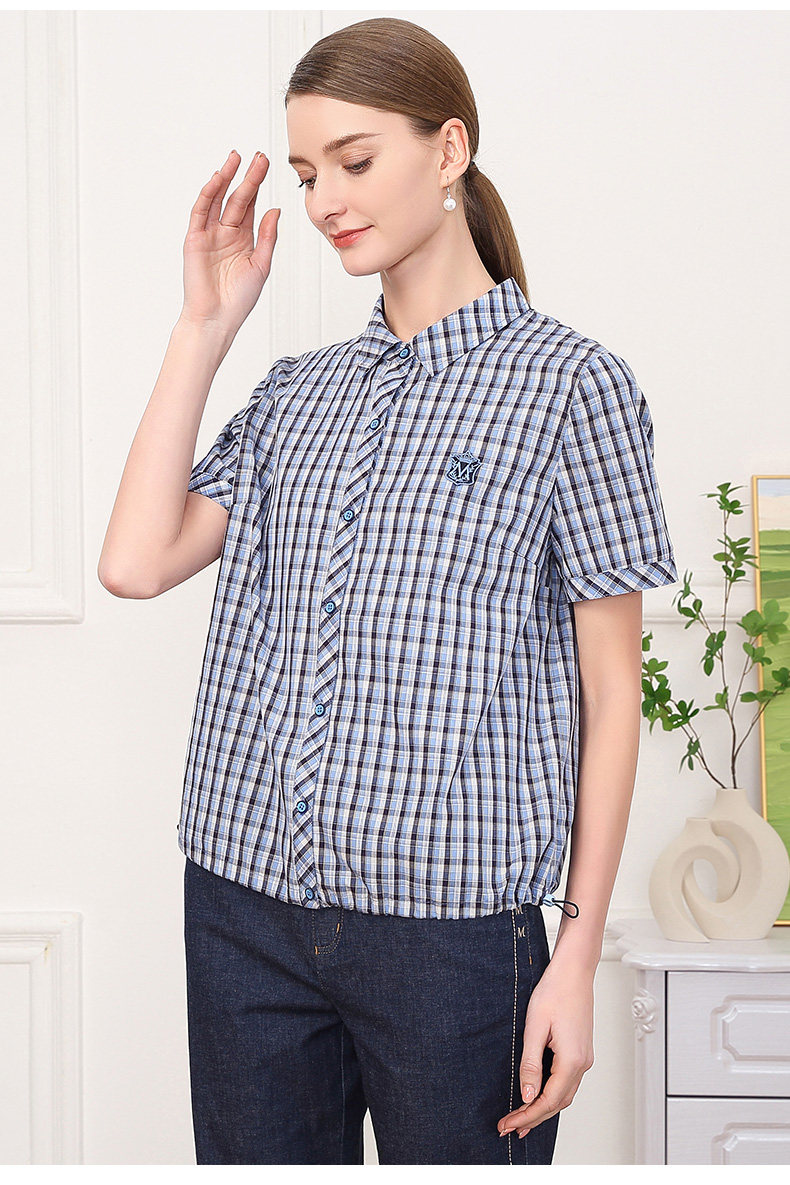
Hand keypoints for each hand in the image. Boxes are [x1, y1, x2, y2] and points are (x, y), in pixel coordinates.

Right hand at [180, 148, 279, 334]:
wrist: (217, 319)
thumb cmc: (238, 299)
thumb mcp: (261, 264)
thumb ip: (268, 236)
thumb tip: (275, 210)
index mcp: (243, 239)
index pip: (251, 205)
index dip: (258, 185)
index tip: (267, 165)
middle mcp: (226, 233)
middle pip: (237, 198)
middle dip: (247, 176)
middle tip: (259, 156)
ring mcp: (209, 234)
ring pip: (218, 200)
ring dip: (226, 178)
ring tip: (237, 158)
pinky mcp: (195, 239)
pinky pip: (201, 212)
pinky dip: (208, 194)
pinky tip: (219, 179)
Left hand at [497, 957, 594, 1138]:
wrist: (574, 971)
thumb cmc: (555, 991)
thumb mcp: (535, 1027)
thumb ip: (530, 1064)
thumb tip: (526, 1095)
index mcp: (572, 1060)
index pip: (548, 1101)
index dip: (526, 1116)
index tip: (508, 1124)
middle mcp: (583, 1063)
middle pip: (558, 1104)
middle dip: (533, 1118)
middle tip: (509, 1127)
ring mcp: (584, 1058)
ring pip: (564, 1095)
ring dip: (542, 1108)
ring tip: (521, 1118)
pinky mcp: (581, 1051)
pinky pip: (566, 1082)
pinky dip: (551, 1094)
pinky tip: (537, 1096)